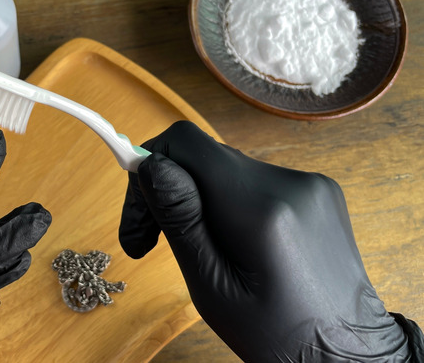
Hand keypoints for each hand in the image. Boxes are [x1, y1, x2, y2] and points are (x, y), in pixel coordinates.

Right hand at [119, 121, 415, 361]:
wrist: (349, 354)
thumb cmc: (277, 334)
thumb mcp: (212, 289)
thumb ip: (180, 220)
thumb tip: (148, 165)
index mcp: (262, 208)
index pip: (186, 143)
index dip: (148, 167)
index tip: (137, 218)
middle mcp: (291, 182)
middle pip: (204, 158)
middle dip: (167, 193)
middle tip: (147, 244)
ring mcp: (310, 183)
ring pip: (227, 171)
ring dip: (200, 201)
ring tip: (200, 253)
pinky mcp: (318, 190)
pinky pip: (255, 182)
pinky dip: (232, 204)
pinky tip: (236, 247)